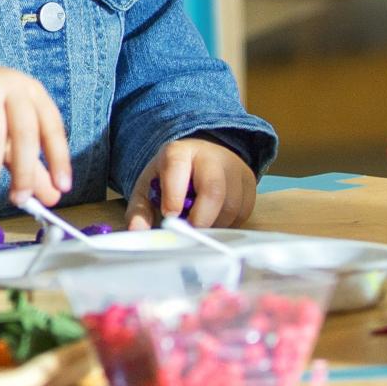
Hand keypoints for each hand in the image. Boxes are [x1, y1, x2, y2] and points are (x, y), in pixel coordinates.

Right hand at [0, 38, 72, 202]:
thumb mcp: (7, 135)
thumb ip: (29, 165)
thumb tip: (52, 197)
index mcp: (30, 91)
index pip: (52, 127)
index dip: (59, 159)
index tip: (62, 189)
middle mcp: (11, 84)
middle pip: (24, 132)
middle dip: (24, 171)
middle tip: (20, 199)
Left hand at [127, 139, 257, 230]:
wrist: (199, 159)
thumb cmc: (171, 178)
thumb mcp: (149, 188)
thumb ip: (139, 210)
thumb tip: (136, 231)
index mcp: (179, 152)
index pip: (177, 168)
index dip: (174, 194)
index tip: (170, 216)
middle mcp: (210, 156)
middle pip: (213, 189)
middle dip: (201, 218)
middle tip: (189, 233)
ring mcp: (234, 168)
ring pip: (232, 204)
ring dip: (215, 224)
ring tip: (199, 225)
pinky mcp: (249, 183)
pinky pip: (243, 212)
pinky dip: (228, 224)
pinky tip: (214, 221)